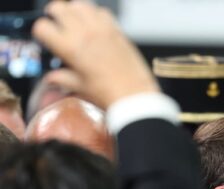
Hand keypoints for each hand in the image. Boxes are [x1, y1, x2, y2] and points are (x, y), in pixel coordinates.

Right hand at [32, 1, 158, 108]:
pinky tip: (95, 25)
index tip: (46, 38)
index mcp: (71, 48)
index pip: (43, 27)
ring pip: (80, 5)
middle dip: (54, 15)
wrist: (135, 96)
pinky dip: (95, 14)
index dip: (41, 32)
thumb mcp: (81, 87)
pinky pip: (102, 11)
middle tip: (57, 25)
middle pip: (59, 8)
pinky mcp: (117, 31)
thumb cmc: (110, 94)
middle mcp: (85, 34)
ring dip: (73, 10)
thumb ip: (63, 78)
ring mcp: (102, 29)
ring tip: (74, 22)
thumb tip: (52, 77)